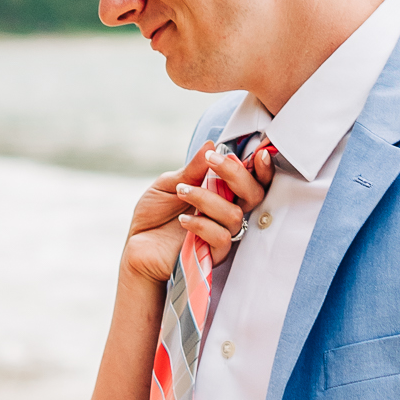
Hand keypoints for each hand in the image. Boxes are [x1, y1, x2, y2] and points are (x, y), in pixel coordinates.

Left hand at [123, 142, 273, 286]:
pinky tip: (182, 220)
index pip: (252, 179)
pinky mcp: (213, 254)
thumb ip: (193, 169)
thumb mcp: (169, 184)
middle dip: (236, 174)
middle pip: (254, 194)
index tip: (258, 152)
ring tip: (182, 192)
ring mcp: (222, 233)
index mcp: (221, 192)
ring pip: (235, 215)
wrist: (138, 245)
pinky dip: (202, 225)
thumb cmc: (155, 213)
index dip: (262, 167)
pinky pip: (222, 238)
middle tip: (212, 161)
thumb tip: (211, 144)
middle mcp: (227, 211)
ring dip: (207, 198)